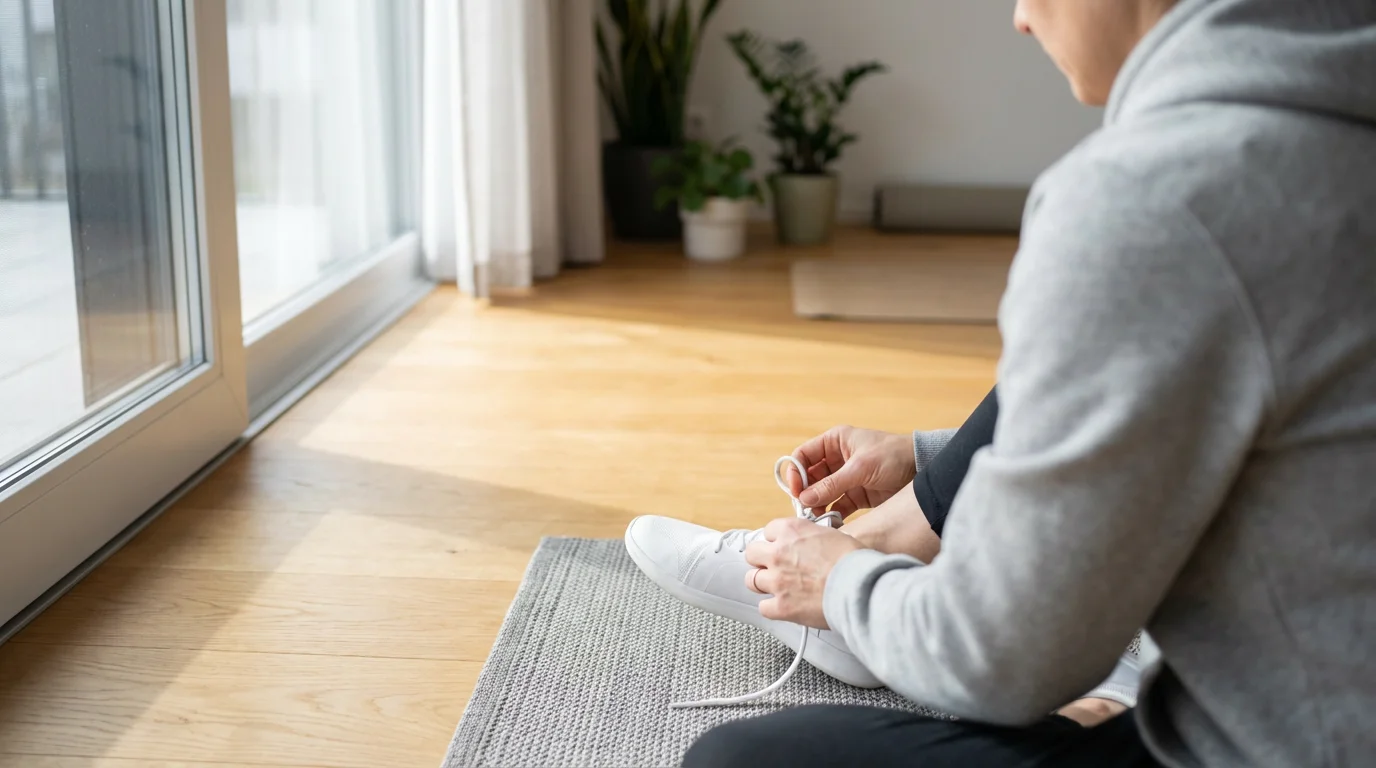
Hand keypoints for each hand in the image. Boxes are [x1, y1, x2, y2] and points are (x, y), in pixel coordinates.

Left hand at [744, 518, 864, 628]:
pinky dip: (772, 608)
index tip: (782, 546)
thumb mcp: (833, 535)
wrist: (860, 586)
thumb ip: (812, 538)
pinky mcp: (781, 606)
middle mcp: (778, 553)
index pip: (769, 530)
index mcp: (792, 531)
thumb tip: (811, 544)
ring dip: (763, 583)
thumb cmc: (855, 561)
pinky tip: (784, 607)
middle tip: (774, 566)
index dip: (776, 540)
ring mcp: (777, 581)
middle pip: (752, 553)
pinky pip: (763, 608)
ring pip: (752, 580)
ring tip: (777, 587)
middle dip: (762, 560)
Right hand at [787, 426, 914, 516]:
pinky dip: (832, 514)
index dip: (795, 472)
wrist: (923, 468)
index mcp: (835, 442)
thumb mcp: (860, 468)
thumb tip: (804, 498)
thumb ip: (832, 484)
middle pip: (810, 477)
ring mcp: (846, 478)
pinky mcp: (856, 495)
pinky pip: (837, 505)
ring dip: (817, 505)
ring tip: (817, 518)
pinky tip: (831, 523)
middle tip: (804, 508)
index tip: (795, 490)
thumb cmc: (893, 456)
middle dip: (805, 492)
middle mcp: (837, 459)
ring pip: (821, 493)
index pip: (803, 456)